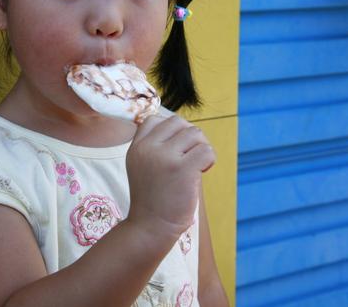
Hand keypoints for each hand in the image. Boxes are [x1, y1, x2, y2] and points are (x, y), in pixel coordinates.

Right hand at [125, 114, 215, 239]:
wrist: (150, 228)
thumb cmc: (153, 200)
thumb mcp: (143, 167)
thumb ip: (156, 147)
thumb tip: (185, 129)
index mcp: (136, 147)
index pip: (154, 119)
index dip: (171, 130)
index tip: (176, 149)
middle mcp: (148, 148)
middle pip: (178, 122)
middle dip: (189, 138)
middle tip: (190, 158)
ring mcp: (164, 157)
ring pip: (195, 133)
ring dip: (201, 148)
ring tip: (196, 167)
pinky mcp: (182, 169)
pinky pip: (206, 151)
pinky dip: (210, 160)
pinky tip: (202, 172)